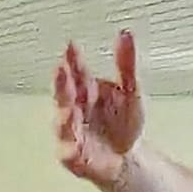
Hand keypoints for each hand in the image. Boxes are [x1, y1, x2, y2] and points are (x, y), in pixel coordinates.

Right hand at [54, 31, 144, 187]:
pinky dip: (69, 149)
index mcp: (87, 90)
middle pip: (65, 94)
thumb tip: (126, 34)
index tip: (71, 46)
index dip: (73, 60)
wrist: (126, 157)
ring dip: (65, 116)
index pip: (78, 72)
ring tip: (69, 110)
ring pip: (64, 123)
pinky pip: (69, 152)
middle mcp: (75, 108)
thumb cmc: (124, 122)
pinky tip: (72, 146)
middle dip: (62, 84)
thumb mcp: (131, 90)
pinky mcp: (73, 155)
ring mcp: (71, 131)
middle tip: (61, 70)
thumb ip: (126, 63)